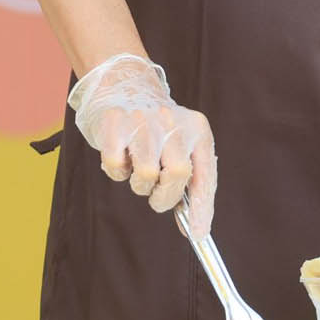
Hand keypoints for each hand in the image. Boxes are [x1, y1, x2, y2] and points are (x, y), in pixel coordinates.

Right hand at [69, 53, 216, 237]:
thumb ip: (190, 182)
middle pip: (178, 173)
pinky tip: (122, 155)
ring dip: (141, 184)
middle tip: (157, 195)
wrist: (125, 86)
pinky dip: (117, 171)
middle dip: (166, 196)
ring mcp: (143, 121)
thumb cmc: (157, 129)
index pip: (205, 173)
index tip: (198, 233)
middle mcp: (173, 121)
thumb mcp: (182, 146)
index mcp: (198, 128)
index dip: (202, 207)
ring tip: (139, 168)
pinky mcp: (114, 125)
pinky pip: (116, 168)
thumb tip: (194, 228)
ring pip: (146, 174)